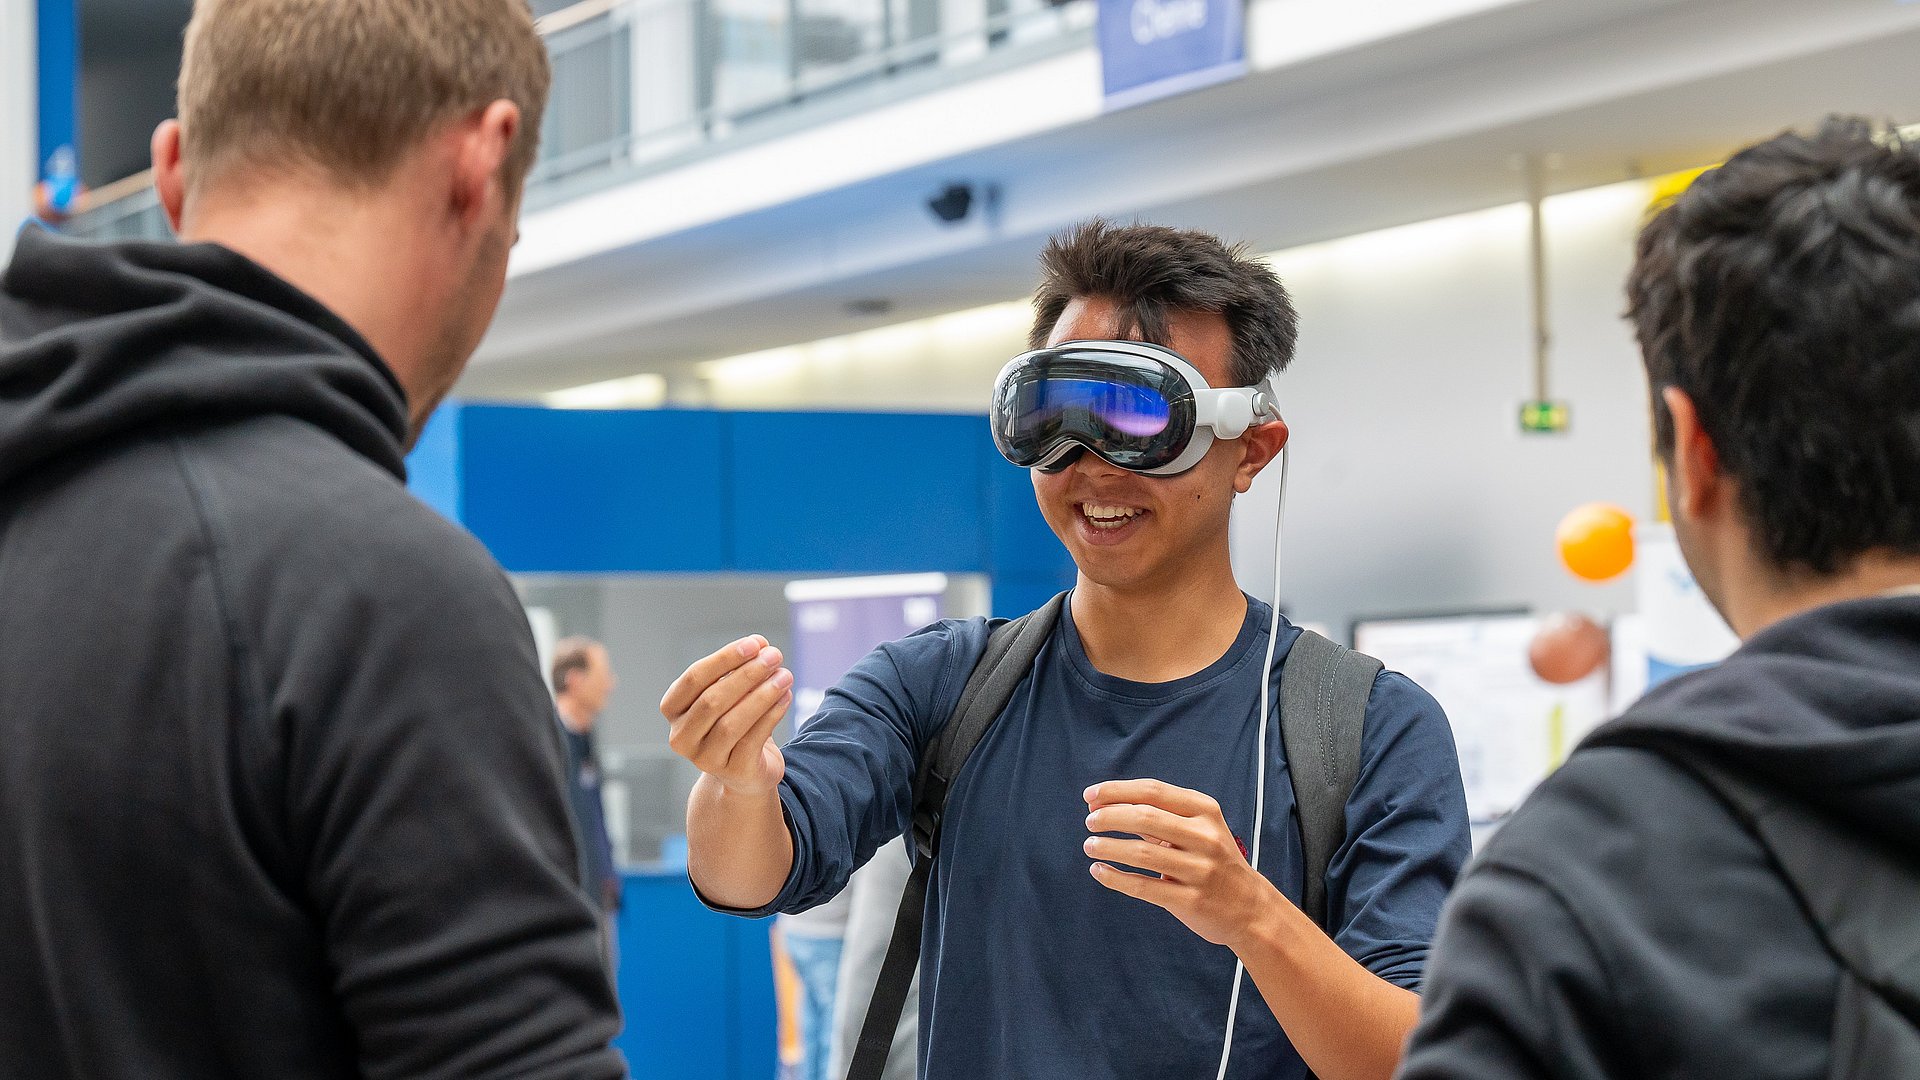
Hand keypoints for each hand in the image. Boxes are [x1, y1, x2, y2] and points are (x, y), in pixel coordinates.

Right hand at [660, 636, 793, 795]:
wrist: (746, 769)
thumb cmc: (734, 720)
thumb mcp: (731, 693)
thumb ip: (740, 669)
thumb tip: (760, 645)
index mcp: (673, 709)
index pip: (694, 678)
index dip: (725, 658)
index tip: (756, 643)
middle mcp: (681, 737)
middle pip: (712, 700)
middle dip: (747, 674)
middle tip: (775, 656)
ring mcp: (704, 759)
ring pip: (731, 723)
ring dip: (762, 695)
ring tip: (785, 676)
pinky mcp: (733, 772)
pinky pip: (752, 740)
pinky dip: (771, 715)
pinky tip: (786, 697)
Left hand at [1083, 778, 1281, 948]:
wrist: (1250, 908)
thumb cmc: (1214, 861)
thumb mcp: (1198, 828)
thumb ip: (1158, 814)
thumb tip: (1105, 804)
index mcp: (1204, 811)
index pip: (1152, 791)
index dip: (1116, 791)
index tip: (1090, 796)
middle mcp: (1205, 837)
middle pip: (1144, 817)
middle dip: (1109, 817)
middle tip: (1089, 822)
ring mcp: (1199, 869)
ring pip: (1141, 853)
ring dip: (1107, 847)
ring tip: (1089, 846)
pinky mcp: (1190, 900)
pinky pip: (1143, 886)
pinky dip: (1115, 878)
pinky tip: (1099, 871)